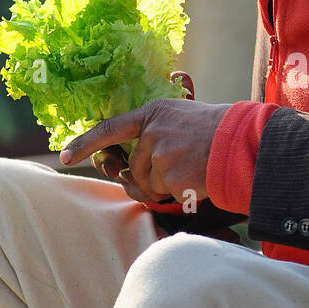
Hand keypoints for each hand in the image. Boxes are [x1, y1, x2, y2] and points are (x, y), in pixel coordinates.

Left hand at [60, 73, 230, 204]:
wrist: (244, 143)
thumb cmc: (216, 132)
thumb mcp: (182, 118)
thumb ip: (155, 132)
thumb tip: (128, 167)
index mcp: (153, 113)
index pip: (110, 128)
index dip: (85, 143)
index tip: (64, 155)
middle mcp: (152, 132)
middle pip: (134, 167)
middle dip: (148, 177)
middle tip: (177, 171)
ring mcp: (161, 154)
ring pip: (148, 183)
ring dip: (165, 186)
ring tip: (192, 171)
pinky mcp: (171, 175)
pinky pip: (163, 194)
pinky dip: (178, 194)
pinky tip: (196, 180)